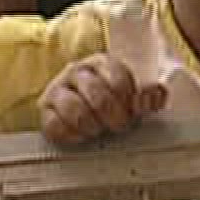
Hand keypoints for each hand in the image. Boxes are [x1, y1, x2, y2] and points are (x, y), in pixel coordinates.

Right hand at [38, 54, 166, 145]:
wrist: (81, 106)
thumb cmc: (111, 101)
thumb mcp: (133, 95)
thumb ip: (150, 95)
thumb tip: (154, 97)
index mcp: (102, 63)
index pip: (118, 79)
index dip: (129, 100)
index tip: (134, 111)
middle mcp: (77, 72)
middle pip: (97, 95)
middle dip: (114, 117)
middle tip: (119, 126)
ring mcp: (58, 90)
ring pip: (74, 108)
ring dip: (91, 125)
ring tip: (99, 130)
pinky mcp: (45, 111)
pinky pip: (54, 125)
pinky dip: (71, 134)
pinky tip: (81, 135)